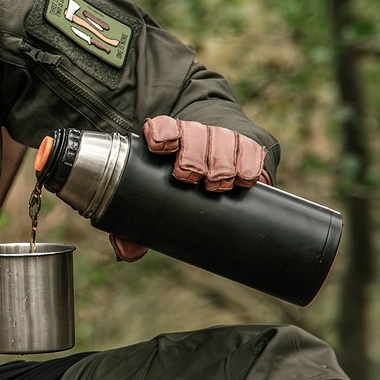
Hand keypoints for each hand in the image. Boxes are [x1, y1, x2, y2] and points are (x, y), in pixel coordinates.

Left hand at [112, 116, 269, 261]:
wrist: (214, 169)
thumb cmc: (173, 186)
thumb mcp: (152, 201)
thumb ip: (133, 225)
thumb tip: (128, 252)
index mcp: (166, 138)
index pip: (162, 126)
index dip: (162, 133)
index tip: (161, 148)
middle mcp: (194, 133)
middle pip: (195, 134)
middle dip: (192, 156)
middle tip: (190, 178)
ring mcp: (221, 138)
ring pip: (224, 140)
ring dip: (220, 163)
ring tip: (216, 184)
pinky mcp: (248, 147)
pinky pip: (251, 150)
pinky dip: (248, 165)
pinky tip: (243, 179)